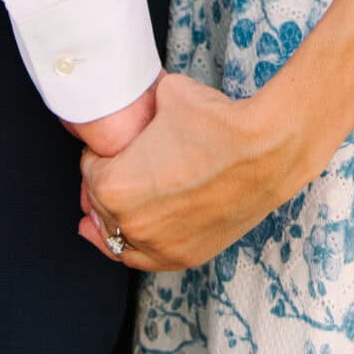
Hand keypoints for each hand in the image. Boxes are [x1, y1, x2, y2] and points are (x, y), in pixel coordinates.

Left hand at [77, 72, 300, 270]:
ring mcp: (160, 246)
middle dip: (104, 186)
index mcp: (115, 186)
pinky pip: (147, 260)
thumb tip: (140, 98)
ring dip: (112, 223)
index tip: (108, 148)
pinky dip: (138, 246)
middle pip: (101, 207)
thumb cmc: (215, 121)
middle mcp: (132, 224)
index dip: (97, 154)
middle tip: (117, 168)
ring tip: (103, 215)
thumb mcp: (165, 94)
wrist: (264, 150)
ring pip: (118, 241)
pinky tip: (133, 236)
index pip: (89, 172)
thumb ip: (142, 104)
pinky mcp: (187, 256)